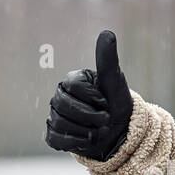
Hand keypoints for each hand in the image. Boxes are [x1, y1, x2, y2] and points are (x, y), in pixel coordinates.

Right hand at [44, 29, 133, 161]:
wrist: (120, 132)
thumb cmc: (117, 104)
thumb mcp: (115, 82)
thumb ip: (108, 59)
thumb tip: (107, 33)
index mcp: (72, 80)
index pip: (72, 86)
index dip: (93, 97)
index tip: (106, 102)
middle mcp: (60, 96)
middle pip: (62, 105)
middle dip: (89, 116)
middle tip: (106, 119)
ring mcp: (55, 115)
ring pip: (59, 123)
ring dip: (85, 130)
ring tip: (100, 131)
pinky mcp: (54, 134)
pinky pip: (55, 138)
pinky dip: (75, 142)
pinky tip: (88, 139)